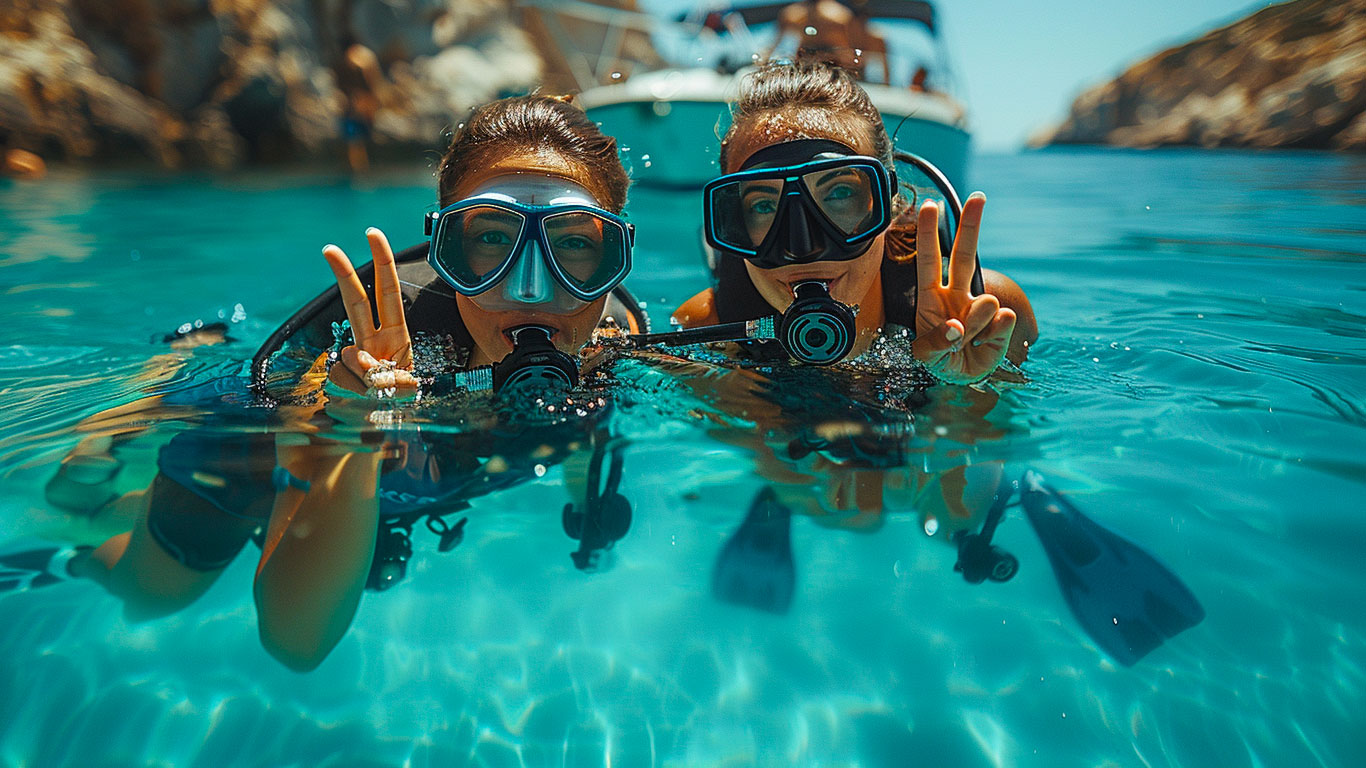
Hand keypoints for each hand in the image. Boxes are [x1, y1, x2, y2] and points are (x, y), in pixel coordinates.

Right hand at [322, 228, 417, 394]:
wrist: (381, 434)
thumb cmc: (401, 408)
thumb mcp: (408, 389)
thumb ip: (388, 374)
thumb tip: (357, 358)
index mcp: (397, 336)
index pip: (388, 293)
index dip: (382, 263)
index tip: (372, 234)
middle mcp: (372, 342)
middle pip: (356, 302)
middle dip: (343, 274)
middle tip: (329, 247)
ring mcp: (353, 360)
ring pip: (347, 355)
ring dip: (367, 379)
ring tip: (381, 397)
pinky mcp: (338, 377)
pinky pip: (339, 378)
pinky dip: (354, 393)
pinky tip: (362, 401)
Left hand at [912, 194, 1016, 383]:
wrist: (963, 378)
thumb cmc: (939, 360)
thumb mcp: (926, 356)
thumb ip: (937, 342)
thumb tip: (958, 324)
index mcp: (930, 297)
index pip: (929, 261)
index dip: (928, 234)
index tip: (930, 206)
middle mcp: (956, 295)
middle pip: (965, 256)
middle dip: (971, 226)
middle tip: (978, 197)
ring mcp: (980, 308)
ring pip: (987, 300)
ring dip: (975, 325)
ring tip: (966, 341)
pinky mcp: (1001, 324)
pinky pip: (1001, 323)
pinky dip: (992, 338)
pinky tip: (984, 344)